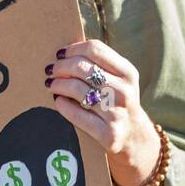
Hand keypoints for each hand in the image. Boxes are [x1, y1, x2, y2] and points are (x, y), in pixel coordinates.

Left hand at [46, 39, 161, 185]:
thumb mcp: (118, 79)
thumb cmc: (117, 101)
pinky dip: (62, 105)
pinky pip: (76, 114)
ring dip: (58, 84)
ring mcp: (117, 113)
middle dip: (61, 67)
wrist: (133, 136)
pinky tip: (58, 101)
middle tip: (51, 70)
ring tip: (51, 84)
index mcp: (127, 72)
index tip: (60, 54)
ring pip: (77, 89)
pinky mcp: (108, 134)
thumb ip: (98, 64)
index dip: (72, 49)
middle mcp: (124, 91)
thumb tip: (64, 52)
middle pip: (82, 67)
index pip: (94, 49)